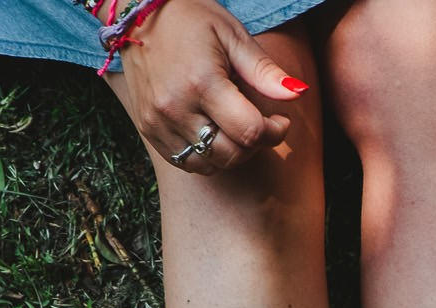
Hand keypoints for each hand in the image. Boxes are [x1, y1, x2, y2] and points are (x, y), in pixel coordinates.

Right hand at [117, 0, 306, 174]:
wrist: (137, 13)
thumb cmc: (190, 19)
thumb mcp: (233, 35)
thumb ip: (265, 70)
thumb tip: (298, 94)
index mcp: (201, 82)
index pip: (250, 132)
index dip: (275, 132)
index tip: (281, 121)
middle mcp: (176, 107)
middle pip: (232, 154)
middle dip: (256, 145)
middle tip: (260, 124)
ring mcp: (158, 121)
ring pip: (209, 164)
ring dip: (231, 154)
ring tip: (235, 128)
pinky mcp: (147, 128)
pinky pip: (184, 161)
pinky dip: (205, 156)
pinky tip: (213, 133)